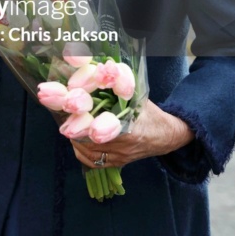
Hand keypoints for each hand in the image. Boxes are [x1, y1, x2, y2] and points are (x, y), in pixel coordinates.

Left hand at [69, 100, 193, 168]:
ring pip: (89, 155)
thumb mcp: (138, 99)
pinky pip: (95, 163)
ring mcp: (120, 157)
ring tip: (71, 129)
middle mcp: (123, 147)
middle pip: (90, 144)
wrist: (168, 136)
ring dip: (77, 142)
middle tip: (67, 121)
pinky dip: (83, 154)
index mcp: (129, 130)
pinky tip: (78, 143)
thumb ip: (121, 89)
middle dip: (75, 132)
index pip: (100, 130)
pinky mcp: (119, 163)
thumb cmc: (151, 115)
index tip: (72, 115)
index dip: (83, 124)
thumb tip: (101, 72)